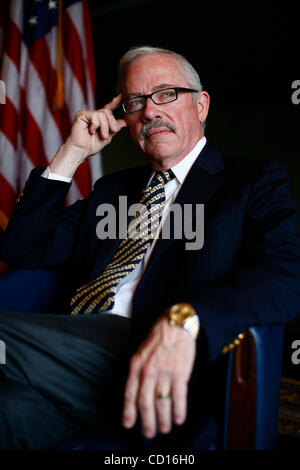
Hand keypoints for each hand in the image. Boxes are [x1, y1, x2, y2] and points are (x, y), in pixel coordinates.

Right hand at [66, 93, 126, 157]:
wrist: (80, 150)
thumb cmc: (90, 145)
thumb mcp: (107, 137)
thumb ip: (114, 129)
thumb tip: (124, 122)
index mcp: (100, 120)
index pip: (109, 108)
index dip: (115, 102)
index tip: (122, 95)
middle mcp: (94, 115)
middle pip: (107, 112)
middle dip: (111, 123)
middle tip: (111, 132)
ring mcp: (88, 114)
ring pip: (102, 114)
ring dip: (104, 126)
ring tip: (102, 135)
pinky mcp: (82, 114)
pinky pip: (94, 116)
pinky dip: (95, 125)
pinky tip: (91, 131)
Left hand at [122, 315, 195, 438]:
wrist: (176, 324)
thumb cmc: (159, 336)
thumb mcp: (141, 351)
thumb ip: (138, 370)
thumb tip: (137, 390)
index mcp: (136, 365)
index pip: (130, 393)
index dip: (129, 411)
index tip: (128, 424)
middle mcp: (148, 371)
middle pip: (144, 402)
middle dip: (146, 421)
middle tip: (149, 433)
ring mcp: (164, 372)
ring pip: (161, 402)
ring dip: (163, 419)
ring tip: (165, 428)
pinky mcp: (180, 373)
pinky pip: (178, 397)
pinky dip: (179, 410)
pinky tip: (179, 418)